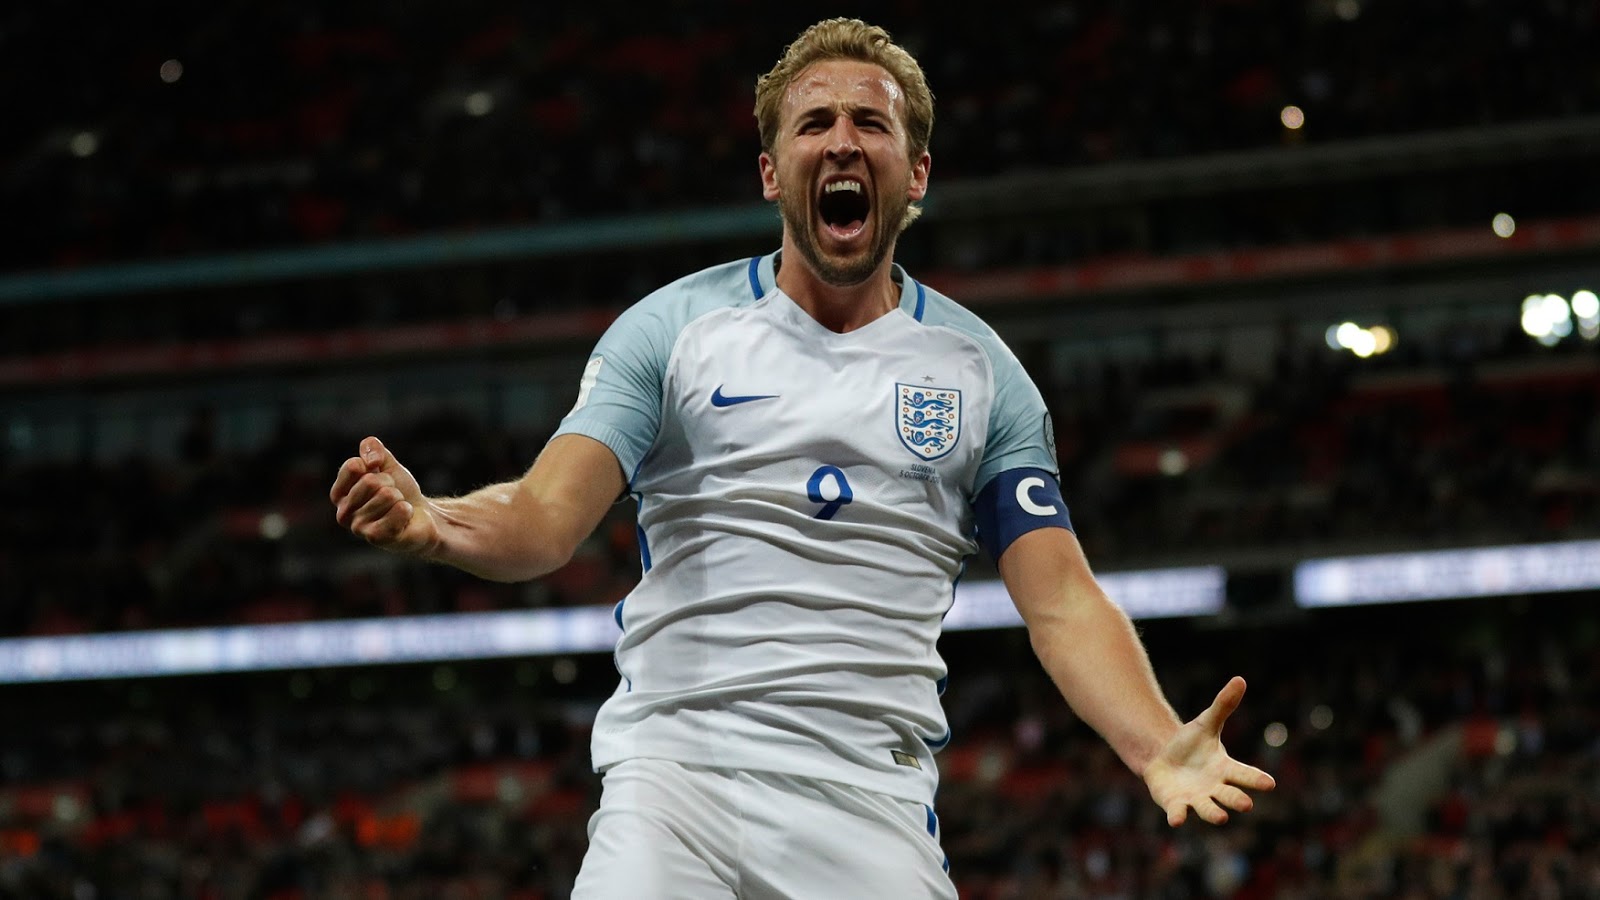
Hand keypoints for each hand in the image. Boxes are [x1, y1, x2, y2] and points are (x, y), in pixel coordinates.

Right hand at [330, 436, 439, 555]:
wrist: (422, 515)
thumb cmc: (400, 490)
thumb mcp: (386, 463)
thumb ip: (372, 448)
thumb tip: (370, 460)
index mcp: (340, 493)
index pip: (353, 466)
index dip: (375, 465)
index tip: (380, 475)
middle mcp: (343, 513)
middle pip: (370, 482)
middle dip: (390, 484)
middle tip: (393, 496)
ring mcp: (358, 528)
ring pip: (387, 495)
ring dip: (399, 499)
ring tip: (397, 508)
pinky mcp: (376, 538)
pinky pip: (397, 511)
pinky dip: (406, 511)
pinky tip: (403, 520)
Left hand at [1143, 676, 1275, 825]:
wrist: (1164, 758)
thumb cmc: (1191, 743)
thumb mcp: (1206, 723)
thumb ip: (1223, 705)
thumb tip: (1240, 679)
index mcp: (1226, 770)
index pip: (1245, 775)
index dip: (1256, 780)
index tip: (1269, 784)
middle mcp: (1215, 789)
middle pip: (1230, 796)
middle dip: (1237, 800)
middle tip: (1246, 804)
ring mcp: (1196, 799)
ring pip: (1208, 809)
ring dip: (1214, 814)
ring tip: (1222, 817)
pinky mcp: (1176, 805)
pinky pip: (1178, 813)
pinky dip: (1178, 816)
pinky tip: (1176, 820)